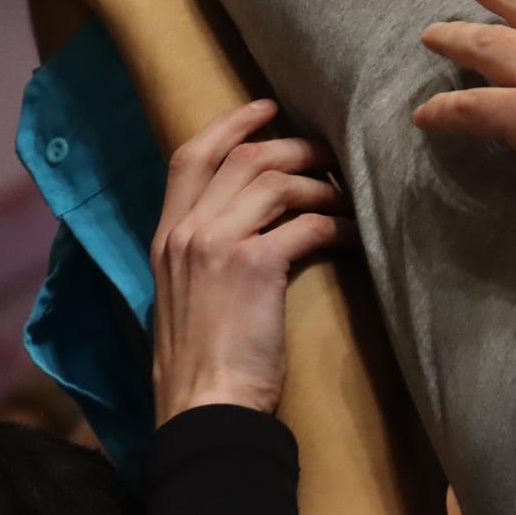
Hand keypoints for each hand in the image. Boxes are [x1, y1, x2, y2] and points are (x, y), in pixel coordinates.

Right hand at [151, 99, 350, 422]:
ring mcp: (217, 244)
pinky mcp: (255, 266)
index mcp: (165, 236)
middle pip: (243, 158)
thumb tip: (245, 231)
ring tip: (344, 197)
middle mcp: (186, 231)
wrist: (205, 406)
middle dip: (291, 147)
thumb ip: (201, 256)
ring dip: (318, 185)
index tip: (265, 108)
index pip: (189, 156)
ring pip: (276, 183)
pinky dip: (334, 224)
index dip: (229, 124)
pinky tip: (350, 235)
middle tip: (326, 153)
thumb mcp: (182, 297)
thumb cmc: (200, 365)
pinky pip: (306, 225)